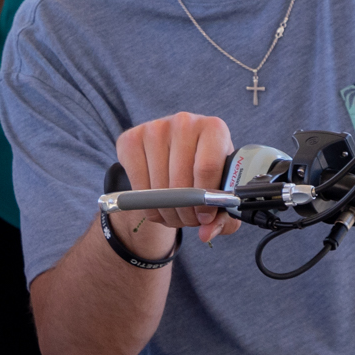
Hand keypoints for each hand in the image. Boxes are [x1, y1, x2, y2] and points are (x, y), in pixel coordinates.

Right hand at [114, 112, 239, 247]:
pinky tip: (156, 205)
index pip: (207, 167)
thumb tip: (206, 232)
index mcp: (214, 128)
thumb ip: (223, 217)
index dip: (205, 200)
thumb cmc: (203, 172)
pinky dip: (146, 204)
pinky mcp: (131, 139)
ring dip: (166, 211)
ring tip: (175, 214)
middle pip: (181, 180)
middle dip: (185, 211)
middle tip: (189, 221)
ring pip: (158, 186)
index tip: (205, 216)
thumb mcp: (220, 193)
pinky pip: (137, 184)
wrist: (174, 153)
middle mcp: (184, 122)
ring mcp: (154, 128)